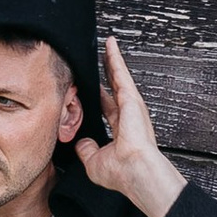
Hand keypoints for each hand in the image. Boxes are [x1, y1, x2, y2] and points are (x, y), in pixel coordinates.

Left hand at [74, 33, 184, 216]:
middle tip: (102, 58)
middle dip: (108, 73)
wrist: (136, 172)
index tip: (93, 88)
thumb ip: (86, 149)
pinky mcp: (131, 99)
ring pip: (119, 77)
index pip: (108, 108)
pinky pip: (121, 73)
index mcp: (121, 130)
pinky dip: (115, 58)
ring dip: (112, 60)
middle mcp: (129, 116)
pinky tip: (110, 45)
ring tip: (107, 44)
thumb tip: (80, 142)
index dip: (100, 97)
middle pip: (115, 88)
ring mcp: (131, 106)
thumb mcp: (94, 162)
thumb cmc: (121, 173)